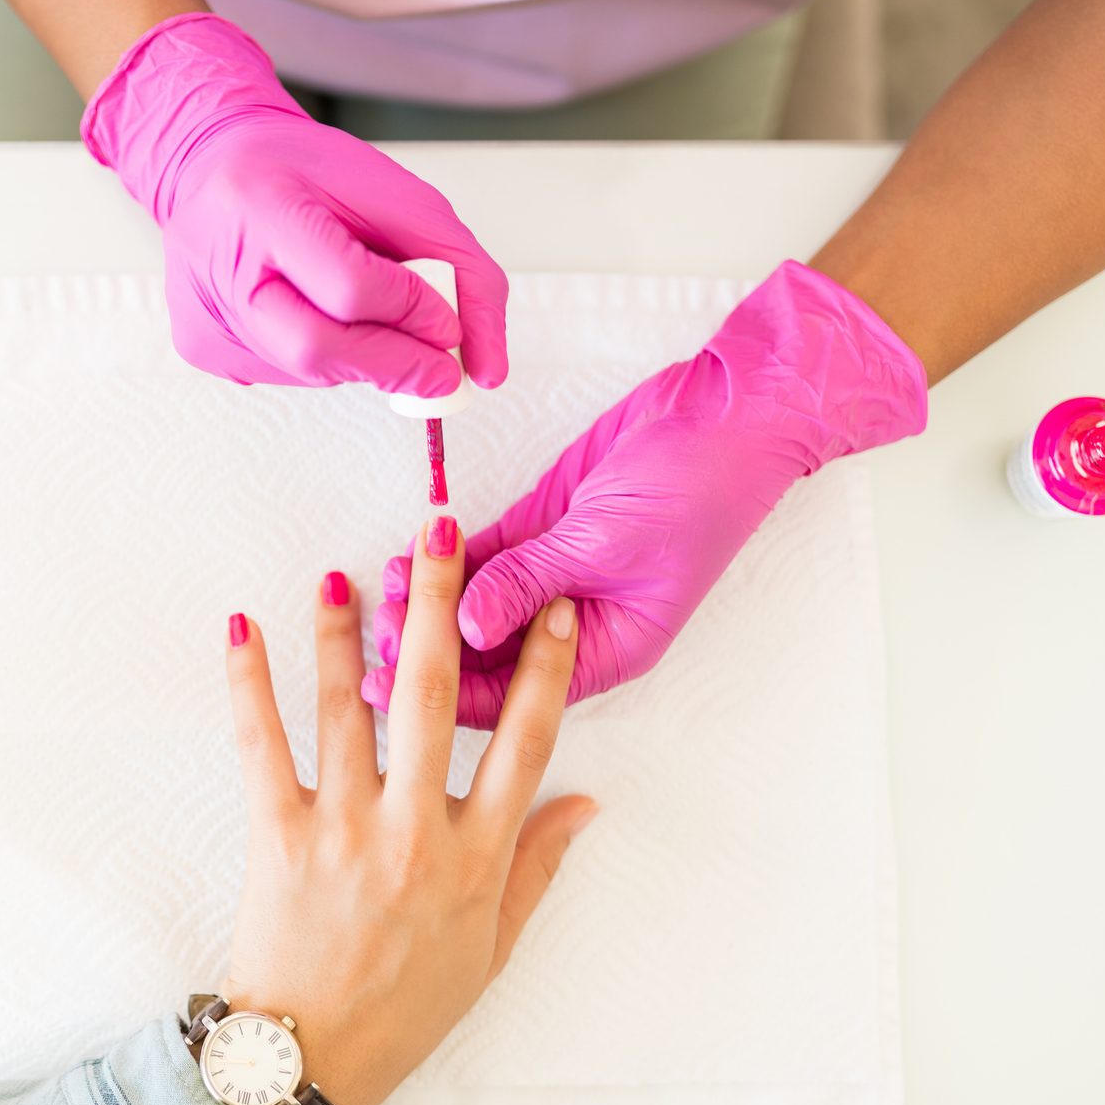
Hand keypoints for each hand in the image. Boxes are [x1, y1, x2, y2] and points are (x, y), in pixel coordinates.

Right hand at [83, 13, 507, 394]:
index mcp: (261, 202)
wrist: (212, 161)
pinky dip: (327, 358)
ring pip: (309, 372)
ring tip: (369, 314)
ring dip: (362, 358)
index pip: (350, 286)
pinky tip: (318, 314)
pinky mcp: (203, 347)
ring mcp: (204, 313)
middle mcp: (218, 263)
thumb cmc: (307, 173)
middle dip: (395, 365)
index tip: (450, 327)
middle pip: (319, 349)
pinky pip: (288, 376)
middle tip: (439, 370)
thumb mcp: (401, 196)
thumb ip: (462, 273)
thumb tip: (488, 369)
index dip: (412, 313)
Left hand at [222, 522, 594, 1104]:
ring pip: (350, 708)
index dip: (545, 670)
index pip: (526, 744)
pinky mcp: (278, 837)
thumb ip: (537, 867)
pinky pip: (261, 746)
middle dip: (440, 606)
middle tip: (438, 534)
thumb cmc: (406, 1010)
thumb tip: (587, 802)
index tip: (555, 609)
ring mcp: (345, 830)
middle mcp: (416, 831)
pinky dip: (249, 684)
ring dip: (345, 631)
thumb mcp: (492, 948)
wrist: (310, 1064)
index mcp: (477, 857)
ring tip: (344, 570)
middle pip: (437, 697)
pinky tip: (243, 627)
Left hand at [366, 260, 927, 726]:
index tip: (393, 684)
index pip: (516, 694)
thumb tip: (463, 627)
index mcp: (608, 649)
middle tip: (377, 631)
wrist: (728, 410)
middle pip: (488, 654)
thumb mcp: (608, 541)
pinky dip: (447, 557)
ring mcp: (557, 574)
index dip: (452, 692)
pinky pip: (484, 556)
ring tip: (387, 585)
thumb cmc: (699, 485)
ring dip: (430, 598)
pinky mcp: (543, 529)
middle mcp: (577, 622)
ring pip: (477, 603)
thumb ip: (531, 581)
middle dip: (430, 646)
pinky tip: (409, 554)